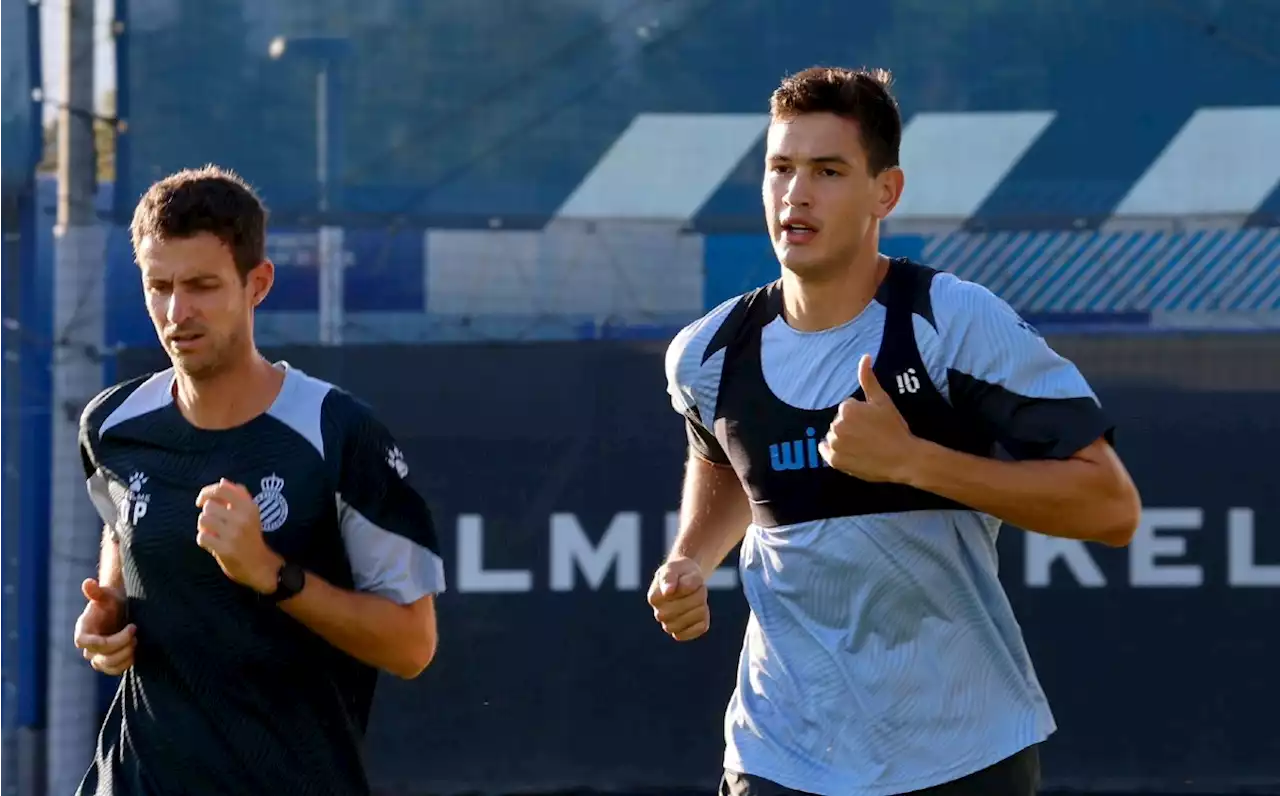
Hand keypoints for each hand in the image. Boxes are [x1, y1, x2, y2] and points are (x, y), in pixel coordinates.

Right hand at [74, 578, 135, 675]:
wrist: (121, 609)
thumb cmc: (112, 601)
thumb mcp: (107, 595)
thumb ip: (97, 592)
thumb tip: (87, 583)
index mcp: (83, 630)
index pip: (88, 643)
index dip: (112, 640)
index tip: (132, 627)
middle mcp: (88, 646)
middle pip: (100, 657)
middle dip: (122, 648)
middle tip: (137, 636)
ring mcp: (97, 655)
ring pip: (106, 666)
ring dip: (124, 657)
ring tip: (137, 643)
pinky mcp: (107, 661)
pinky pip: (112, 671)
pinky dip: (124, 665)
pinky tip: (135, 654)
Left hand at [195, 479, 281, 594]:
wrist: (261, 566)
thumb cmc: (251, 537)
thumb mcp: (251, 513)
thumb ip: (238, 496)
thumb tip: (223, 481)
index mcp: (249, 506)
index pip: (222, 489)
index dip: (207, 492)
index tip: (202, 501)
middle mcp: (243, 518)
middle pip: (209, 506)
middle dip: (208, 515)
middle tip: (215, 525)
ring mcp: (234, 534)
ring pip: (203, 520)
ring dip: (204, 528)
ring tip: (213, 534)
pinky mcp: (226, 549)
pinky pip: (202, 537)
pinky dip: (204, 541)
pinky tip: (213, 544)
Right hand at [647, 557, 709, 641]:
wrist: (685, 579)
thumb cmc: (679, 572)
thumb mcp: (674, 567)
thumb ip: (670, 576)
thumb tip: (668, 591)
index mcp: (654, 597)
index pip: (676, 596)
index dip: (689, 586)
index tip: (687, 579)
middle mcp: (659, 615)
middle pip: (685, 608)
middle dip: (698, 594)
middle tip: (699, 587)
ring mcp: (670, 626)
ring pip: (695, 619)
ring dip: (702, 605)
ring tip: (699, 597)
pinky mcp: (683, 634)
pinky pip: (701, 628)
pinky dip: (704, 617)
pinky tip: (699, 610)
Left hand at [819, 354, 919, 482]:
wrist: (903, 459)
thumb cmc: (895, 428)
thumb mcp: (882, 401)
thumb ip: (868, 379)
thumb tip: (864, 356)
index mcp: (847, 409)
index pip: (848, 409)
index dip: (862, 416)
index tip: (874, 424)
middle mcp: (837, 425)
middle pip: (840, 422)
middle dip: (852, 426)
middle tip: (871, 436)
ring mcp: (835, 444)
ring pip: (834, 436)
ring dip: (844, 439)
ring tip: (864, 446)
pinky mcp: (834, 460)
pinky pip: (825, 452)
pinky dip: (832, 452)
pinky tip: (848, 453)